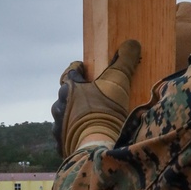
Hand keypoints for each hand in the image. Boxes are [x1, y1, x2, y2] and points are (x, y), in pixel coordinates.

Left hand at [51, 39, 141, 157]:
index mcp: (69, 87)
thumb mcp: (118, 80)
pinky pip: (66, 138)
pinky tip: (85, 138)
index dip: (79, 69)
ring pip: (64, 117)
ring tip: (89, 120)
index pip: (70, 71)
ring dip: (74, 116)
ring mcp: (58, 127)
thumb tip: (132, 43)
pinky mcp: (62, 146)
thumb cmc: (106, 110)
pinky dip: (74, 136)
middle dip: (77, 95)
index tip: (85, 69)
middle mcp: (59, 106)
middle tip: (92, 97)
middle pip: (66, 96)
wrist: (97, 146)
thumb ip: (125, 60)